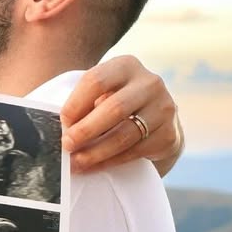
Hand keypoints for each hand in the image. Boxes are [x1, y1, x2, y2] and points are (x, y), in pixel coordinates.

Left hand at [60, 56, 181, 174]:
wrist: (158, 121)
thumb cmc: (118, 104)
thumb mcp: (104, 93)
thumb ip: (85, 103)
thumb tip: (62, 128)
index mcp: (126, 66)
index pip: (96, 80)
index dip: (76, 103)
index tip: (62, 122)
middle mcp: (149, 83)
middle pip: (114, 108)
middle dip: (86, 130)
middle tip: (67, 145)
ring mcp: (163, 108)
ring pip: (125, 134)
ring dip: (96, 151)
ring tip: (76, 161)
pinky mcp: (169, 135)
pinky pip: (135, 151)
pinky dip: (111, 161)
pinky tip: (94, 166)